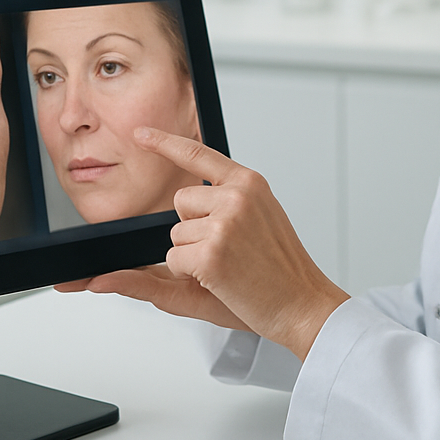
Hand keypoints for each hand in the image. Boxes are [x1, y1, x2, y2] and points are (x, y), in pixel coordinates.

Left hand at [63, 128, 347, 360]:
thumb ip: (197, 226)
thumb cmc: (278, 275)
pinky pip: (175, 261)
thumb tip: (135, 236)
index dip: (166, 142)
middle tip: (232, 251)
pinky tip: (224, 279)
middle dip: (193, 230)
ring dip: (193, 257)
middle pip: (179, 203)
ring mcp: (225, 222)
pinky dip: (191, 277)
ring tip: (233, 266)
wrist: (304, 305)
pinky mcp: (212, 252)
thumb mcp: (245, 237)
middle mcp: (237, 196)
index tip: (141, 134)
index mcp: (249, 184)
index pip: (200, 155)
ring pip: (174, 235)